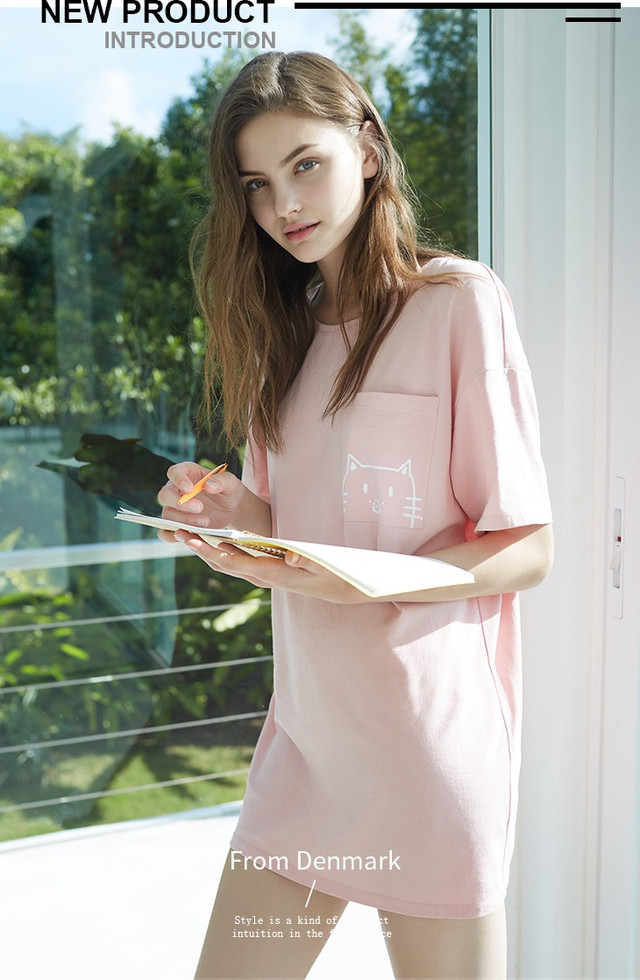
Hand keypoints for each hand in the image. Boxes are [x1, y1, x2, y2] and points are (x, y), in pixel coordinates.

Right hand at [156, 461, 247, 544]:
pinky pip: (165, 532)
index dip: (178, 480)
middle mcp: (176, 490)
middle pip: (165, 495)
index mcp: (187, 474)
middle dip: (180, 504)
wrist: (232, 509)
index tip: (189, 489)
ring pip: (167, 515)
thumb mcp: (231, 482)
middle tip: (200, 508)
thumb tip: (208, 486)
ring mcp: (175, 509)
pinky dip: (173, 536)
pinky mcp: (177, 525)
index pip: (174, 472)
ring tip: (206, 522)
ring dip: (184, 520)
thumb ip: (221, 481)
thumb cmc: (229, 491)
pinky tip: (190, 535)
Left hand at [172, 534, 365, 603]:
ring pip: (228, 563)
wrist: (342, 588)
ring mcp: (264, 575)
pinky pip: (237, 562)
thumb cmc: (334, 574)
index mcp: (273, 574)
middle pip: (224, 563)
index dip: (211, 552)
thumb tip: (291, 556)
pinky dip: (221, 551)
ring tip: (186, 534)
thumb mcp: (325, 566)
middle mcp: (263, 577)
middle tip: (177, 532)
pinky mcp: (266, 571)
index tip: (192, 540)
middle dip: (200, 548)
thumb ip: (308, 560)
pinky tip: (211, 540)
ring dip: (206, 550)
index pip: (235, 563)